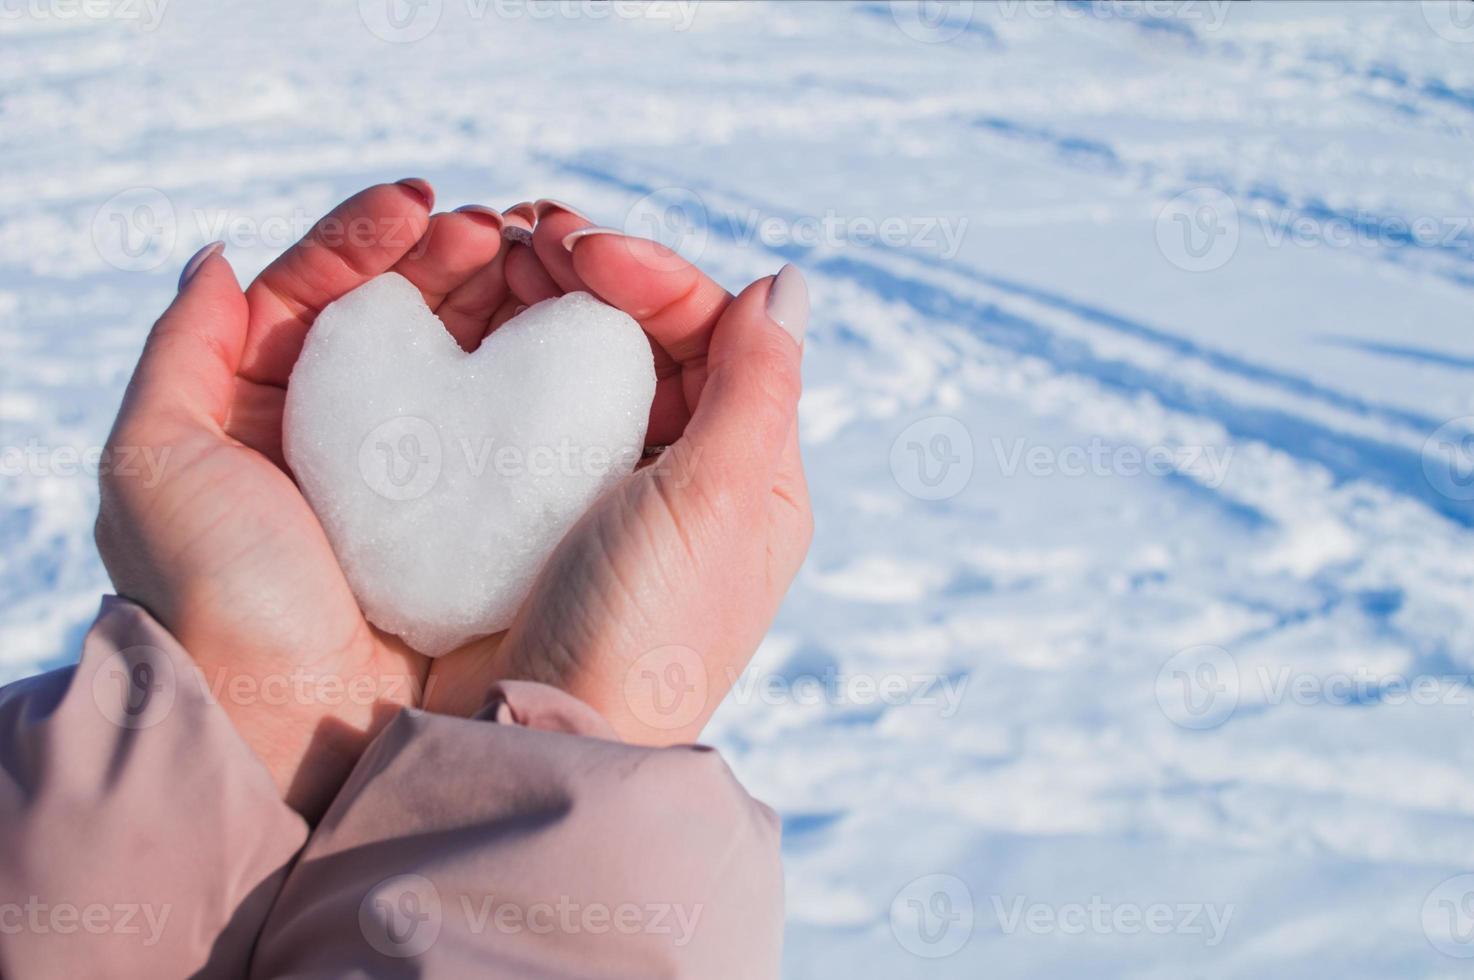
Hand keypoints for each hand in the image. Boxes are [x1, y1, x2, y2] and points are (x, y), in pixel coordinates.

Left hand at [95, 181, 521, 817]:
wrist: (285, 726)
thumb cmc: (211, 595)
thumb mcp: (155, 461)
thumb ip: (180, 351)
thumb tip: (214, 256)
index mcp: (254, 408)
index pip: (312, 294)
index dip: (363, 238)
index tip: (420, 206)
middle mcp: (333, 435)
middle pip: (393, 316)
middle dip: (442, 259)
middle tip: (496, 230)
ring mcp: (408, 478)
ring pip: (453, 362)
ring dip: (492, 304)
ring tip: (533, 264)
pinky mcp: (466, 519)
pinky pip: (500, 429)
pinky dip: (529, 379)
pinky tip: (555, 344)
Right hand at [425, 203, 812, 744]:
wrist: (546, 739)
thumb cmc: (642, 633)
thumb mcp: (717, 501)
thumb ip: (758, 385)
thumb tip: (786, 282)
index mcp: (755, 471)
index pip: (716, 333)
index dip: (653, 275)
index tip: (578, 250)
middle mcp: (697, 477)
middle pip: (655, 342)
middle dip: (595, 279)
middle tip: (523, 236)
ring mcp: (621, 498)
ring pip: (597, 371)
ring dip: (552, 310)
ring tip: (494, 265)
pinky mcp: (549, 519)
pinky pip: (542, 415)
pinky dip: (514, 365)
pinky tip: (476, 338)